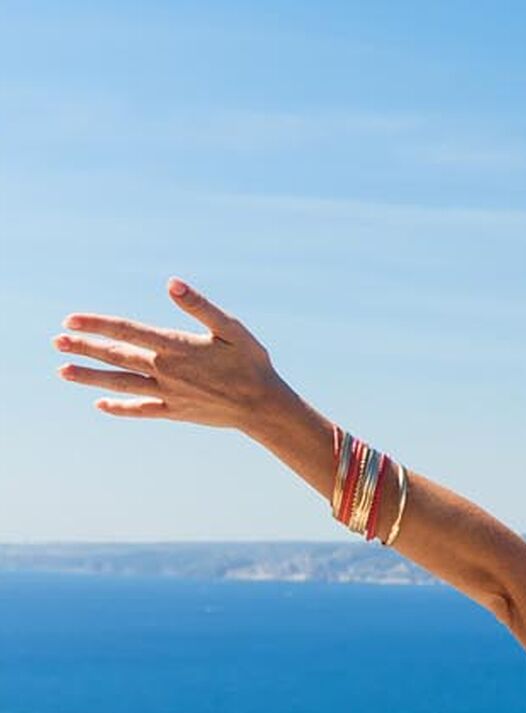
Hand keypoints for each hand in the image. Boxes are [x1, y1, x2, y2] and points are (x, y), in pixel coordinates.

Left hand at [53, 278, 290, 429]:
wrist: (265, 407)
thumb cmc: (252, 364)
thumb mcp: (232, 328)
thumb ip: (200, 306)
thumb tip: (172, 283)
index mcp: (176, 347)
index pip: (127, 332)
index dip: (97, 325)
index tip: (70, 321)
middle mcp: (167, 371)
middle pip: (117, 357)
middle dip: (85, 349)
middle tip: (56, 343)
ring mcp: (169, 394)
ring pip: (121, 384)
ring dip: (90, 378)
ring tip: (63, 371)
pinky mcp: (176, 412)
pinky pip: (141, 410)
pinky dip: (120, 408)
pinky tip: (101, 405)